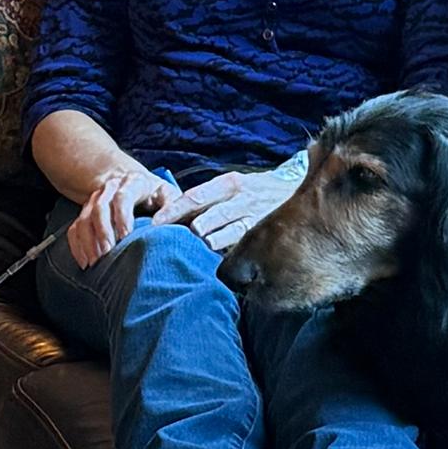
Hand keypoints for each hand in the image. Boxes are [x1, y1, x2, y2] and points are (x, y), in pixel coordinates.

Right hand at [68, 168, 177, 266]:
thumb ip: (174, 208)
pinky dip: (77, 245)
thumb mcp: (170, 195)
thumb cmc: (158, 196)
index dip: (122, 217)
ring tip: (96, 262)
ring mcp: (97, 199)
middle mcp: (112, 187)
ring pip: (84, 218)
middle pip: (99, 207)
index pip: (123, 196)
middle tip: (107, 254)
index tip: (125, 237)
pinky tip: (85, 261)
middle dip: (102, 232)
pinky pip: (75, 227)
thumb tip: (163, 224)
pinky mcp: (88, 212)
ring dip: (88, 241)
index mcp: (134, 182)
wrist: (140, 185)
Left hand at [152, 165, 301, 253]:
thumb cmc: (252, 192)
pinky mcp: (265, 232)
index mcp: (228, 183)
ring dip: (207, 243)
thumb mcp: (232, 187)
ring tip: (191, 251)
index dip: (173, 210)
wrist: (294, 190)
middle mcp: (240, 198)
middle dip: (187, 230)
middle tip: (166, 241)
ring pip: (225, 233)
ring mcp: (254, 216)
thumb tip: (173, 217)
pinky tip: (216, 264)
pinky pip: (244, 245)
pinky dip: (228, 254)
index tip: (154, 223)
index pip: (195, 196)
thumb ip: (207, 201)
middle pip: (207, 216)